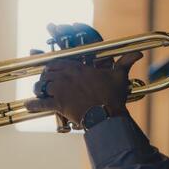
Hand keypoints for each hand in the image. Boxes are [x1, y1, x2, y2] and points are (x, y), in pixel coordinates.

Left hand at [24, 51, 143, 124]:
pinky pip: (40, 103)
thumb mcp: (120, 76)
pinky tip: (28, 105)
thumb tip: (140, 53)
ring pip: (41, 85)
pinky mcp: (58, 104)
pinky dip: (33, 104)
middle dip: (44, 76)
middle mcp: (66, 76)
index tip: (48, 65)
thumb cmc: (113, 95)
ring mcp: (60, 89)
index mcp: (77, 67)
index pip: (58, 60)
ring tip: (38, 92)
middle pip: (47, 72)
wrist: (107, 115)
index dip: (51, 63)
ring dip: (38, 88)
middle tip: (44, 80)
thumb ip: (126, 62)